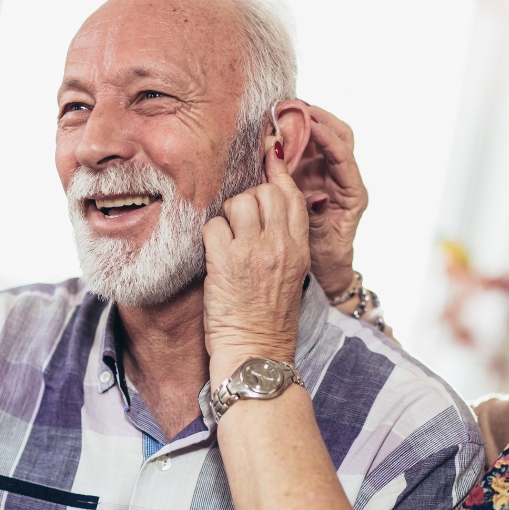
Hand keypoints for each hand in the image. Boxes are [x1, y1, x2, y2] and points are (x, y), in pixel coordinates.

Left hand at [203, 139, 310, 384]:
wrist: (257, 358)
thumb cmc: (269, 323)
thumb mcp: (290, 278)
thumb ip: (283, 244)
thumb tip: (268, 214)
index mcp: (300, 249)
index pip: (292, 194)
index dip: (278, 170)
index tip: (268, 152)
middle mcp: (281, 245)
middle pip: (264, 191)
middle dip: (247, 198)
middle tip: (238, 222)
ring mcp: (254, 252)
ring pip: (238, 201)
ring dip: (226, 216)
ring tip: (225, 241)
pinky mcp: (226, 263)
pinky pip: (212, 226)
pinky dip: (208, 237)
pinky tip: (212, 256)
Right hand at [292, 105, 368, 297]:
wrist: (325, 271)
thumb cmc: (328, 260)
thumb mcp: (324, 244)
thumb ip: (319, 220)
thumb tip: (316, 197)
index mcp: (353, 194)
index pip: (344, 157)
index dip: (328, 137)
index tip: (310, 122)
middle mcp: (342, 179)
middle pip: (340, 137)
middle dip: (320, 119)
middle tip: (296, 106)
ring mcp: (326, 176)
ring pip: (321, 140)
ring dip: (304, 124)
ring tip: (283, 112)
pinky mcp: (310, 177)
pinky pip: (303, 151)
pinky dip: (291, 139)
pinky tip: (275, 131)